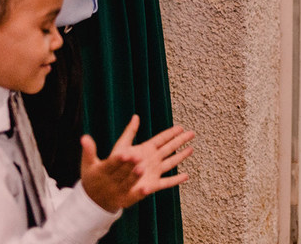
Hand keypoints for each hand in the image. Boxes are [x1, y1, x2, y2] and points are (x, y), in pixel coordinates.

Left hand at [80, 114, 195, 212]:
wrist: (108, 185)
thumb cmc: (114, 166)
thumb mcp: (121, 147)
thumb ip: (129, 132)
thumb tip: (136, 116)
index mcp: (145, 149)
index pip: (161, 139)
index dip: (171, 133)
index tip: (181, 127)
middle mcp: (152, 159)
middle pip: (170, 148)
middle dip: (181, 140)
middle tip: (192, 133)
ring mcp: (153, 172)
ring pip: (171, 162)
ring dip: (181, 156)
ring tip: (191, 149)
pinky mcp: (152, 185)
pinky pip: (167, 182)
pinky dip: (176, 180)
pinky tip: (186, 176)